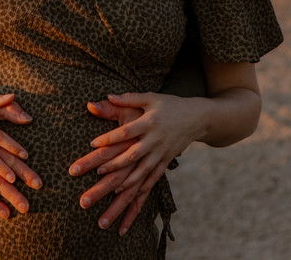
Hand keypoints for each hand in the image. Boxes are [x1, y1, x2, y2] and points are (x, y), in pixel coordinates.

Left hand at [69, 93, 198, 234]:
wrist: (198, 117)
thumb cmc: (170, 105)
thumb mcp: (150, 97)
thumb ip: (128, 98)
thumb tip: (107, 96)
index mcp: (150, 122)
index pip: (126, 132)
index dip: (109, 138)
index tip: (93, 143)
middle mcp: (156, 139)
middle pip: (133, 154)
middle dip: (115, 164)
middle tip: (98, 171)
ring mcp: (162, 152)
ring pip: (143, 170)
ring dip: (128, 181)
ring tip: (111, 189)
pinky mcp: (167, 160)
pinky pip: (154, 176)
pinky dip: (143, 187)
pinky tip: (131, 195)